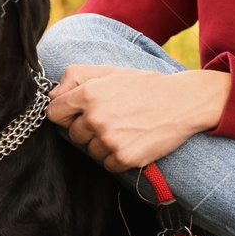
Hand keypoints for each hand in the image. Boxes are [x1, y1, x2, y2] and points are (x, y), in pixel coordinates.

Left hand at [46, 65, 231, 172]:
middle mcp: (96, 117)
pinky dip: (118, 157)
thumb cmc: (144, 86)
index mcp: (89, 93)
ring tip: (125, 127)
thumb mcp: (110, 71)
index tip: (78, 114)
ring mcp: (109, 139)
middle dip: (87, 128)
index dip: (65, 113)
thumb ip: (76, 77)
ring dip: (104, 143)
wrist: (182, 102)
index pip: (55, 113)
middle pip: (73, 134)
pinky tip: (133, 140)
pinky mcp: (124, 157)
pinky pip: (108, 164)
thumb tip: (52, 94)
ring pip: (91, 151)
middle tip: (112, 117)